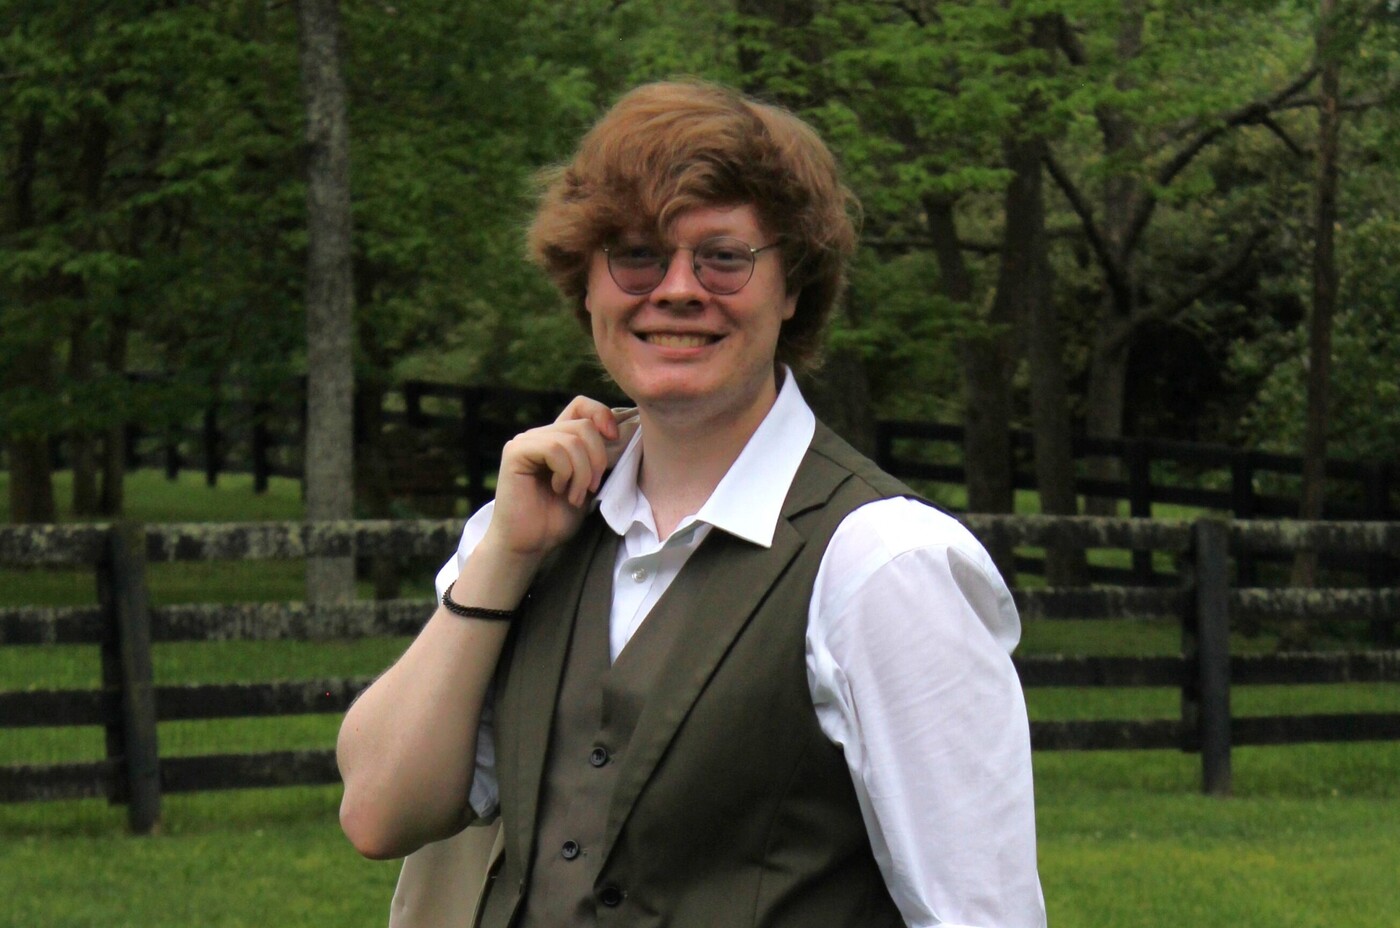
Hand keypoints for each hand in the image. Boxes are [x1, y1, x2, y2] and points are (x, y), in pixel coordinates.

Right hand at [475, 397, 638, 565]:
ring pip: (572, 439)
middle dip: (597, 459)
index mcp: (557, 438)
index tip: (614, 438)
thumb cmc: (557, 518)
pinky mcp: (515, 453)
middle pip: (584, 425)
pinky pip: (553, 448)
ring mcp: (526, 441)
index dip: (602, 415)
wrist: (530, 544)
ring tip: (575, 496)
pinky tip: (558, 489)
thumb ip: (597, 457)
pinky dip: (565, 472)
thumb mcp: (588, 483)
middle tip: (591, 488)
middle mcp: (540, 435)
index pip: (581, 404)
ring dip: (582, 472)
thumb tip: (621, 434)